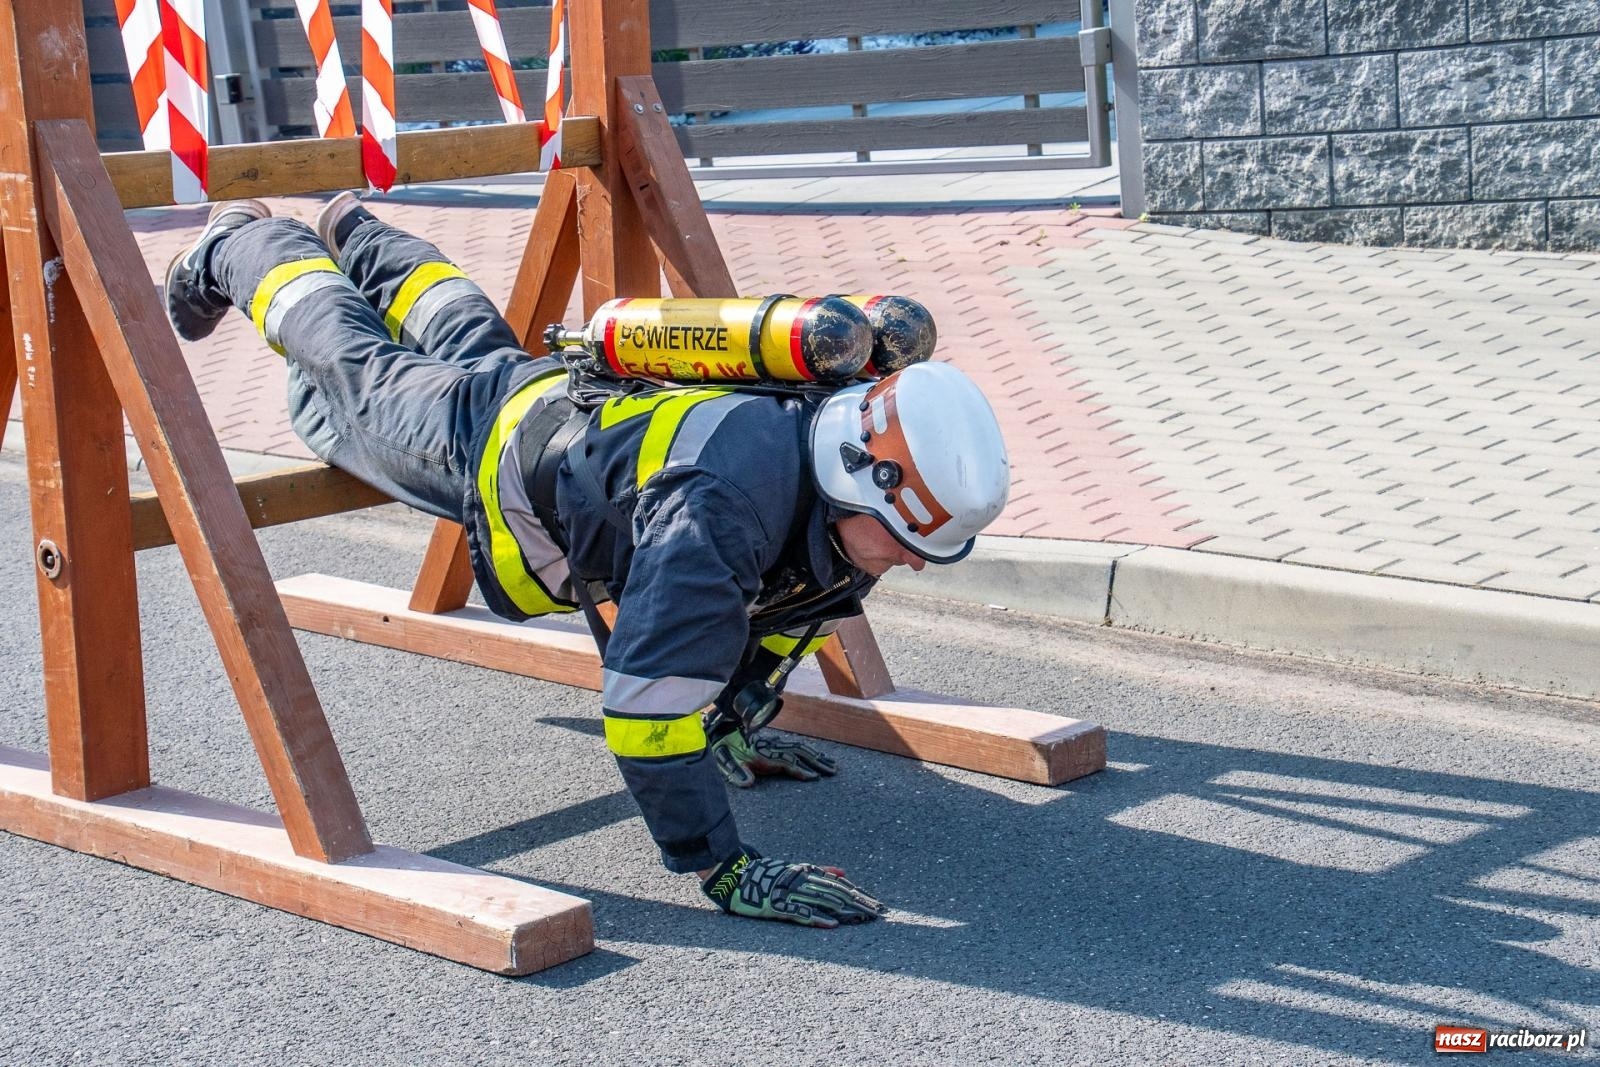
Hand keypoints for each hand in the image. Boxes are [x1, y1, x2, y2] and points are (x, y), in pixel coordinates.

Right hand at [702, 848, 885, 927]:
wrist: (736, 876)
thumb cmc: (768, 875)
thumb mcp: (796, 870)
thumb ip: (821, 872)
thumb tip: (845, 873)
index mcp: (809, 873)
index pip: (842, 885)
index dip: (862, 895)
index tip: (880, 905)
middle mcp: (804, 881)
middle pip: (839, 893)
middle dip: (862, 903)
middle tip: (881, 913)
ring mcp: (792, 893)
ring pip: (825, 902)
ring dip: (847, 911)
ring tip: (865, 917)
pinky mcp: (779, 906)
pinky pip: (802, 913)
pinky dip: (818, 919)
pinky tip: (834, 925)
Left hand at [711, 730, 836, 787]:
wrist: (721, 730)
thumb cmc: (725, 749)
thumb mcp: (726, 761)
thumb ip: (737, 772)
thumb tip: (748, 782)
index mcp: (764, 753)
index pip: (787, 762)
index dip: (800, 769)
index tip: (814, 777)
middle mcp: (773, 747)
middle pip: (800, 753)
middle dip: (817, 762)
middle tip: (833, 770)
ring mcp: (776, 745)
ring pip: (801, 750)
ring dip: (817, 757)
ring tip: (833, 766)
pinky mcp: (776, 745)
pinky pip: (796, 748)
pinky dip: (810, 752)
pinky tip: (818, 757)